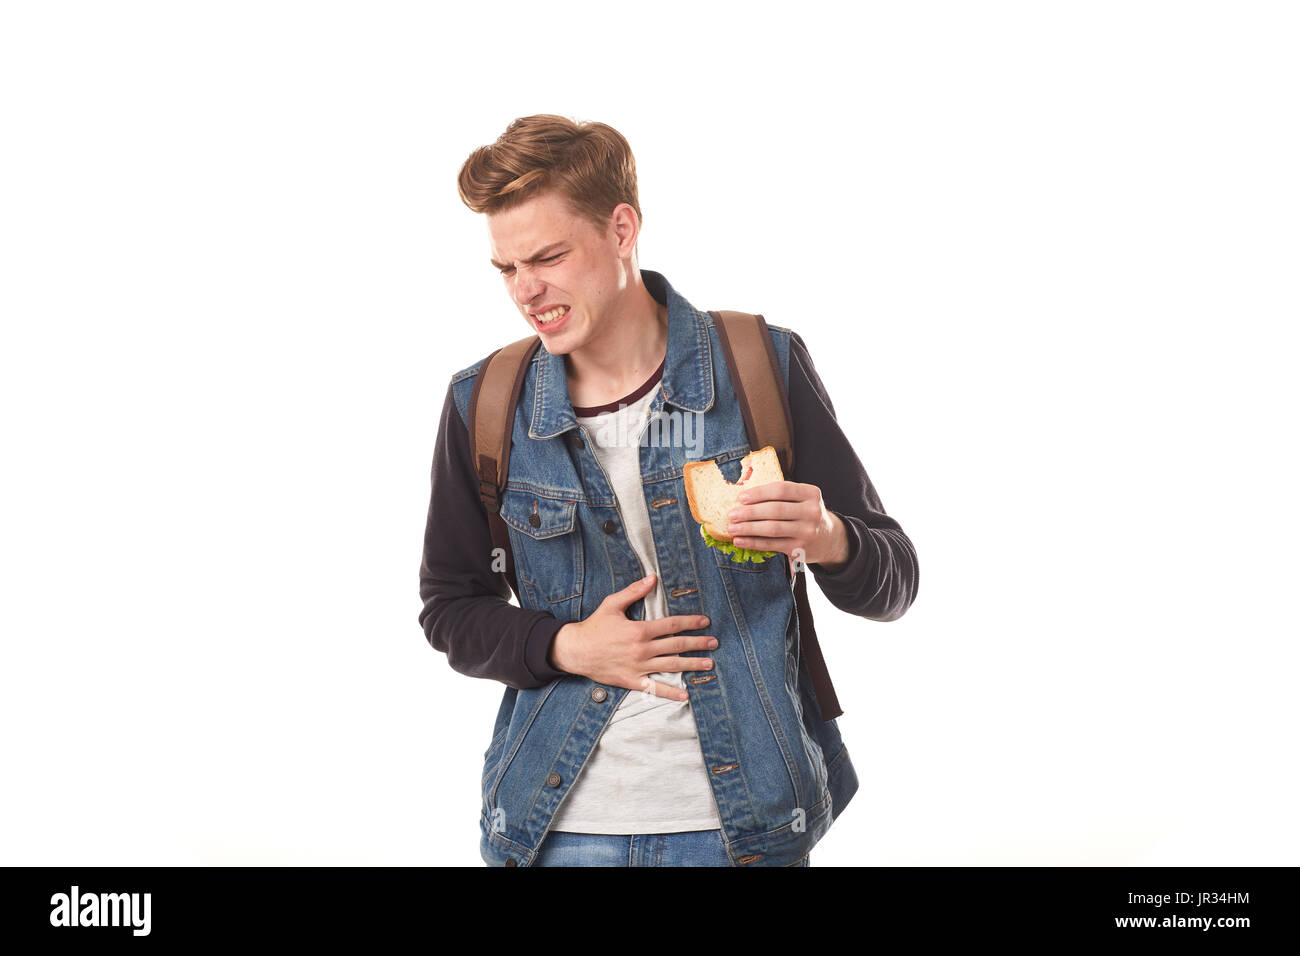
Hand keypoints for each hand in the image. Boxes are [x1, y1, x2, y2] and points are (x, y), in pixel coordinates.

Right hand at [549, 574, 716, 701]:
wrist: (575, 651)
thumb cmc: (594, 626)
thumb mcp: (612, 604)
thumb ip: (634, 591)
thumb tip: (653, 578)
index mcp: (640, 630)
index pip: (672, 625)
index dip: (691, 622)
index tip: (705, 621)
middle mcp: (642, 649)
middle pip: (677, 645)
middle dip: (698, 643)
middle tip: (714, 643)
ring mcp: (638, 667)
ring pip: (671, 665)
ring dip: (692, 665)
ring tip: (709, 664)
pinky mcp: (632, 681)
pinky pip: (654, 688)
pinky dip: (670, 692)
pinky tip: (685, 693)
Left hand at [725, 480, 850, 570]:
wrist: (828, 539)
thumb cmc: (805, 514)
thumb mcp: (801, 499)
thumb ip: (780, 495)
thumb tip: (743, 497)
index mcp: (810, 493)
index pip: (781, 489)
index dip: (759, 493)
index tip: (741, 497)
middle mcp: (812, 512)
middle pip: (775, 510)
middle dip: (749, 512)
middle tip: (732, 514)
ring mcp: (807, 531)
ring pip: (772, 529)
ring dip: (748, 528)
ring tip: (732, 528)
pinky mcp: (800, 549)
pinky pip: (771, 545)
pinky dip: (753, 543)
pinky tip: (740, 541)